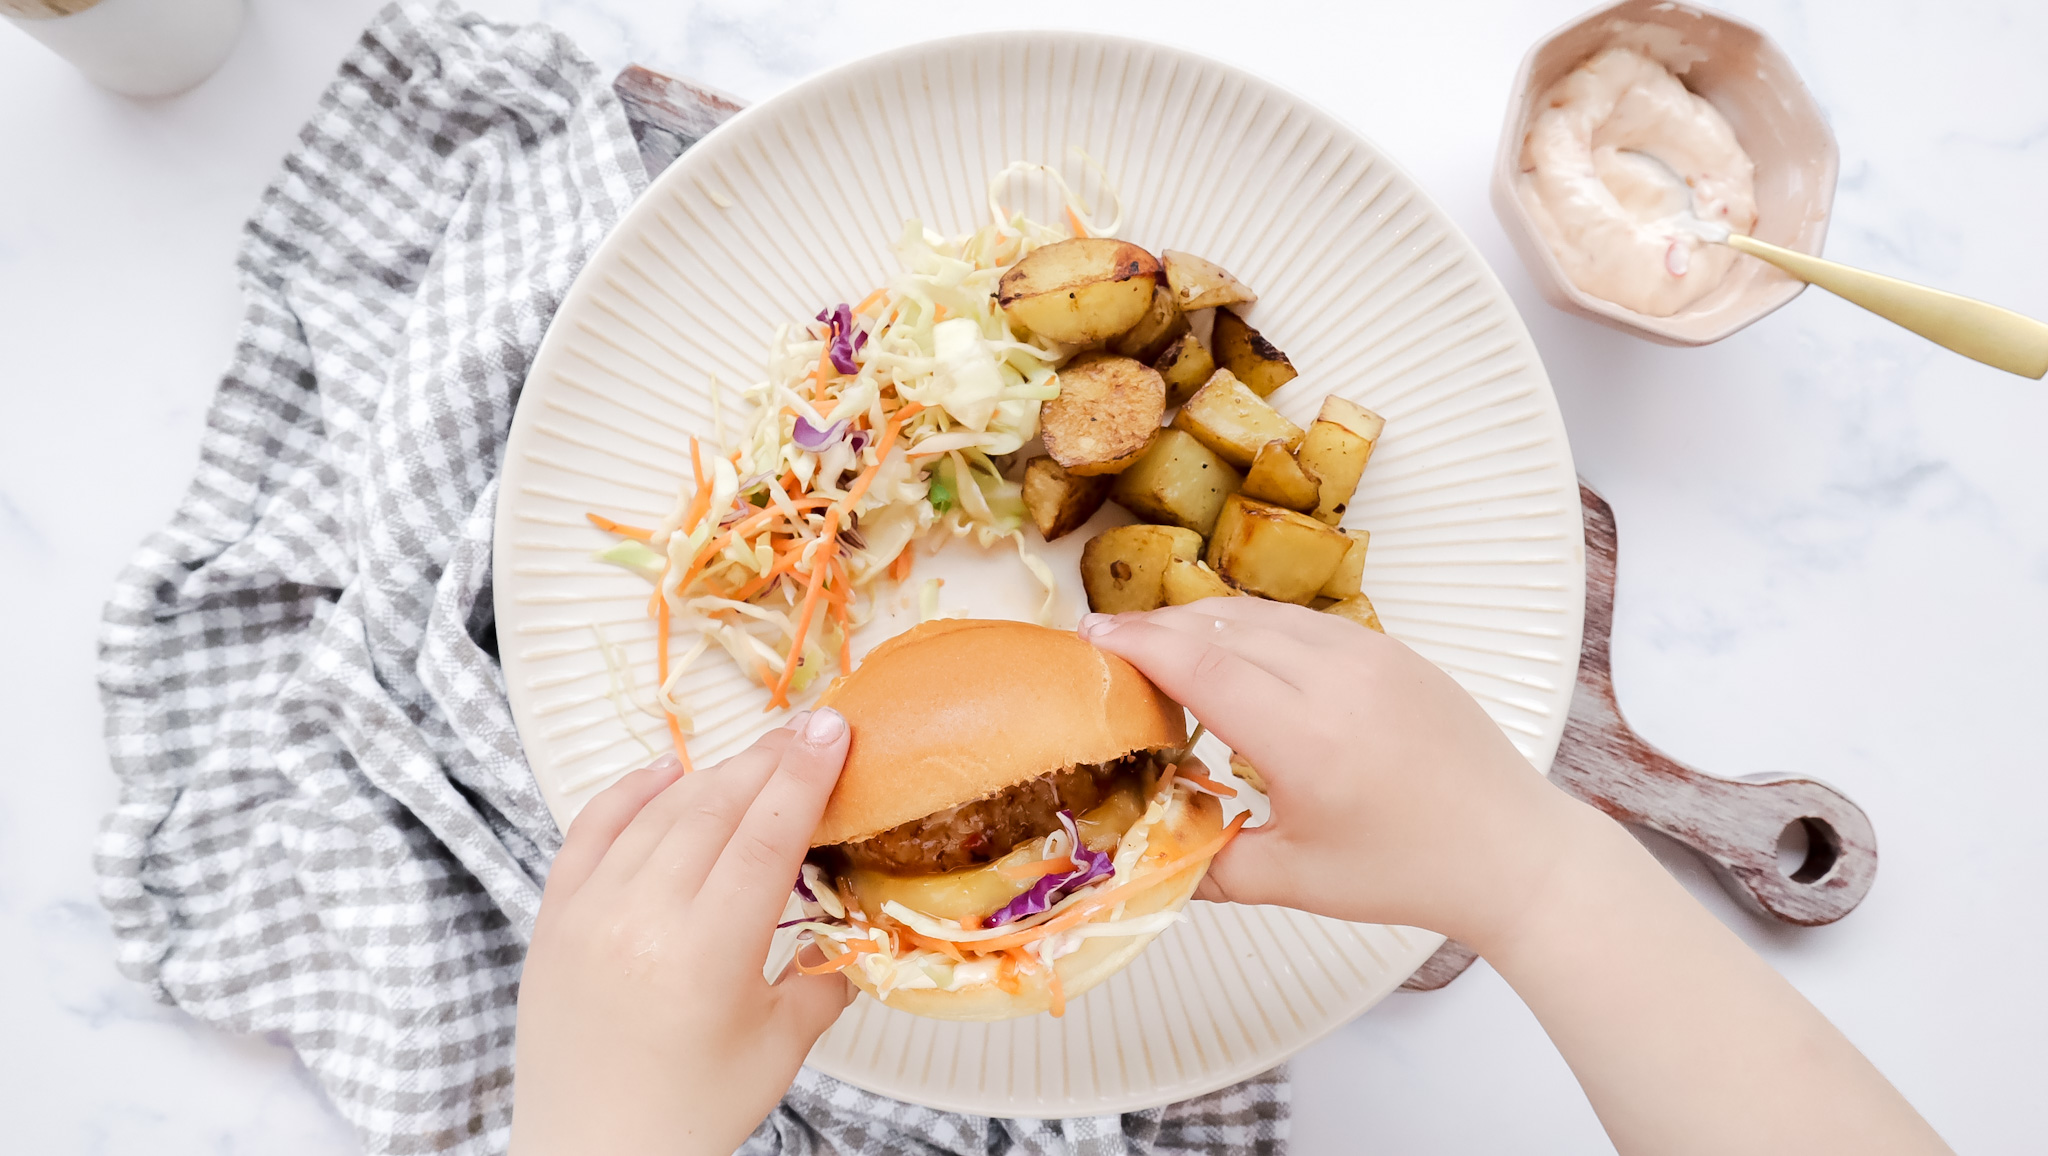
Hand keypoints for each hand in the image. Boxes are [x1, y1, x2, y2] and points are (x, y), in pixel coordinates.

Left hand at [510, 710, 854, 1155]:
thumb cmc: (688, 1115)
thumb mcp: (780, 1049)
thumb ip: (822, 975)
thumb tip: (854, 924)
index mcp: (708, 952)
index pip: (768, 834)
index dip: (805, 774)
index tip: (833, 730)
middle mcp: (642, 918)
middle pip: (717, 808)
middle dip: (770, 762)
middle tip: (809, 732)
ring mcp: (589, 913)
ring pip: (660, 813)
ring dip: (715, 776)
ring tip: (758, 759)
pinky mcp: (552, 920)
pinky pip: (590, 832)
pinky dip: (630, 794)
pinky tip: (665, 773)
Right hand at [1079, 599, 1589, 950]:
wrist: (1512, 849)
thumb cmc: (1406, 871)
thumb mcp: (1293, 883)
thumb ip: (1208, 863)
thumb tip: (1144, 850)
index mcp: (1306, 738)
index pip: (1199, 664)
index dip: (1137, 646)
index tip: (1090, 640)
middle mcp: (1337, 679)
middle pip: (1220, 626)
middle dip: (1156, 628)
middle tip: (1109, 644)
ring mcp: (1371, 655)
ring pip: (1261, 614)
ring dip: (1202, 622)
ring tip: (1159, 645)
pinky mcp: (1393, 651)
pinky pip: (1304, 622)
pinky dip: (1253, 628)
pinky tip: (1232, 654)